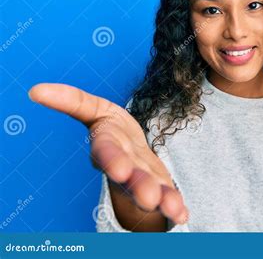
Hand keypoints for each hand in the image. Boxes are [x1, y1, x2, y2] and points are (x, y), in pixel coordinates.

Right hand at [28, 83, 188, 225]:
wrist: (132, 154)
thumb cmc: (114, 131)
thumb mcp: (95, 110)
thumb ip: (71, 101)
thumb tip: (35, 91)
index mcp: (107, 146)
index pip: (106, 152)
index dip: (112, 160)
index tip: (120, 171)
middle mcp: (123, 167)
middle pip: (132, 178)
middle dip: (139, 186)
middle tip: (150, 198)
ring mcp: (141, 179)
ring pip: (150, 189)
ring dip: (161, 199)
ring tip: (174, 209)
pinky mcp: (160, 186)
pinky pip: (168, 196)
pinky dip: (175, 205)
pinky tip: (184, 214)